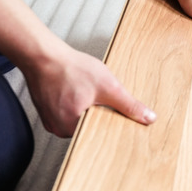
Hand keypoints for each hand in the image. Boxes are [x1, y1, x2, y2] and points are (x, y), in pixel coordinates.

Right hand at [21, 42, 155, 137]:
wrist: (42, 55)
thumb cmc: (69, 68)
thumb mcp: (108, 86)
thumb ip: (129, 105)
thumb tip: (149, 118)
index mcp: (72, 127)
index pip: (101, 135)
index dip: (111, 124)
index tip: (115, 114)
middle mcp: (58, 129)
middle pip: (90, 128)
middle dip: (99, 115)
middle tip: (97, 97)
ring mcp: (51, 121)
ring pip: (79, 120)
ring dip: (87, 109)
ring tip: (85, 92)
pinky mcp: (47, 113)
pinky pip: (68, 114)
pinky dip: (75, 105)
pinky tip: (76, 92)